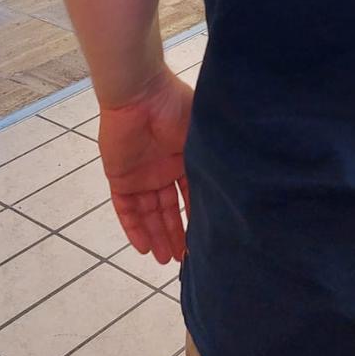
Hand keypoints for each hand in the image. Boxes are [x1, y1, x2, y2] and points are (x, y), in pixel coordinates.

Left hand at [98, 68, 192, 263]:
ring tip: (167, 260)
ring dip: (157, 236)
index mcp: (183, 157)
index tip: (205, 240)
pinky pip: (126, 209)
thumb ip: (209, 162)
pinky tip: (145, 247)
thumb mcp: (200, 138)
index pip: (190, 194)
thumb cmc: (175, 109)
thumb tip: (235, 185)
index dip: (196, 217)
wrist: (141, 95)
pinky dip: (134, 228)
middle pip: (169, 209)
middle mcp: (162, 169)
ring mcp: (140, 175)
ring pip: (149, 213)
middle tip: (183, 260)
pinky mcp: (120, 177)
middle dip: (175, 233)